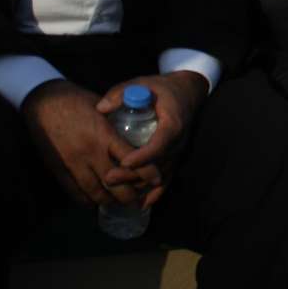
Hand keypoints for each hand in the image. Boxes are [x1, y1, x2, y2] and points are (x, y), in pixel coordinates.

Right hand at [23, 79, 143, 207]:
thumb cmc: (77, 101)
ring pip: (95, 192)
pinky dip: (87, 200)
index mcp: (103, 135)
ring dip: (109, 201)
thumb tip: (138, 136)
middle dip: (130, 195)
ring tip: (120, 204)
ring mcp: (72, 163)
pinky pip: (75, 192)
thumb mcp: (103, 109)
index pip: (131, 159)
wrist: (44, 102)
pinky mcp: (58, 169)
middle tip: (139, 199)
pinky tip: (95, 201)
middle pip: (115, 183)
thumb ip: (117, 126)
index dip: (147, 173)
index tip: (157, 179)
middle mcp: (89, 152)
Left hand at [96, 70, 207, 208]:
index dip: (143, 156)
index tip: (124, 162)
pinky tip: (140, 204)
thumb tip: (100, 108)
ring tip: (115, 192)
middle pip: (156, 166)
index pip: (160, 144)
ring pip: (159, 177)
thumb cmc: (162, 89)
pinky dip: (154, 193)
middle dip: (132, 175)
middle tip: (108, 179)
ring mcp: (177, 153)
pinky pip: (167, 180)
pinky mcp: (174, 158)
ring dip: (138, 186)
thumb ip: (121, 94)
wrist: (187, 93)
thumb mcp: (142, 84)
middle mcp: (177, 142)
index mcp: (172, 124)